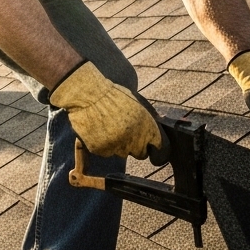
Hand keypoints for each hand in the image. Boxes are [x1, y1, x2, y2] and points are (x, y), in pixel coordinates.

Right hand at [49, 62, 169, 163]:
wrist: (89, 95)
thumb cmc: (113, 95)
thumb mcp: (139, 104)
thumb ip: (149, 121)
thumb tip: (158, 128)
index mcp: (147, 129)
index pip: (160, 151)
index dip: (156, 150)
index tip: (152, 149)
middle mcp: (134, 141)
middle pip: (140, 154)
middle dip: (136, 145)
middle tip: (126, 132)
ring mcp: (117, 147)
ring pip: (122, 153)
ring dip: (119, 144)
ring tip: (110, 127)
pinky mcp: (101, 150)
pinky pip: (106, 152)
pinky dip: (104, 144)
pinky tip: (100, 130)